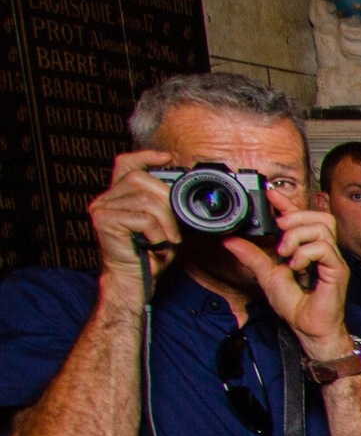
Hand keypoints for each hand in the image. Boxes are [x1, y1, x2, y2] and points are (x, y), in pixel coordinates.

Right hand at [86, 150, 180, 297]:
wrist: (132, 279)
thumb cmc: (148, 254)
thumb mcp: (162, 224)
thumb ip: (164, 204)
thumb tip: (182, 187)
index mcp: (118, 195)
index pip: (126, 163)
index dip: (146, 156)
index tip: (168, 158)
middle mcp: (106, 198)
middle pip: (141, 179)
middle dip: (166, 200)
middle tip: (174, 226)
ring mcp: (102, 208)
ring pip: (145, 199)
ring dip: (165, 221)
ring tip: (166, 238)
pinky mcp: (104, 221)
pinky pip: (143, 218)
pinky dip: (157, 233)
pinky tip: (154, 244)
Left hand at [231, 199, 354, 358]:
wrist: (308, 328)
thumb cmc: (296, 306)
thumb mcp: (267, 276)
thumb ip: (252, 257)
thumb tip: (231, 241)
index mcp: (308, 249)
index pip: (302, 218)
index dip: (287, 203)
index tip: (270, 195)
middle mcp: (324, 251)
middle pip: (321, 216)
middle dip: (296, 216)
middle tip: (279, 229)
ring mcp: (332, 260)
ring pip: (322, 228)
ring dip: (297, 236)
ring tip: (285, 253)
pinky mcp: (337, 270)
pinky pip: (324, 248)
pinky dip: (305, 253)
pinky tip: (296, 266)